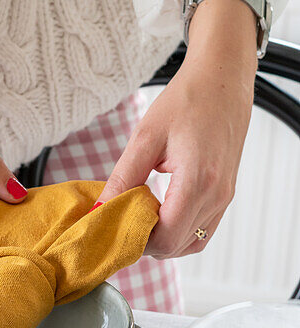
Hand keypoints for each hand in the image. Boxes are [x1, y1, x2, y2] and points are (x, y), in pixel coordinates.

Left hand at [98, 0, 257, 257]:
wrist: (222, 80)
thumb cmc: (186, 102)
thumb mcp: (145, 138)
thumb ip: (124, 178)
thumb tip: (101, 210)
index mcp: (198, 181)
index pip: (165, 237)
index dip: (136, 240)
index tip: (113, 226)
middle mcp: (217, 195)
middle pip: (176, 246)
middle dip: (146, 241)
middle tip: (122, 220)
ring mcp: (225, 197)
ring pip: (191, 243)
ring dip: (163, 239)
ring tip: (140, 215)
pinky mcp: (226, 195)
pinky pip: (203, 230)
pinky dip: (180, 231)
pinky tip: (160, 211)